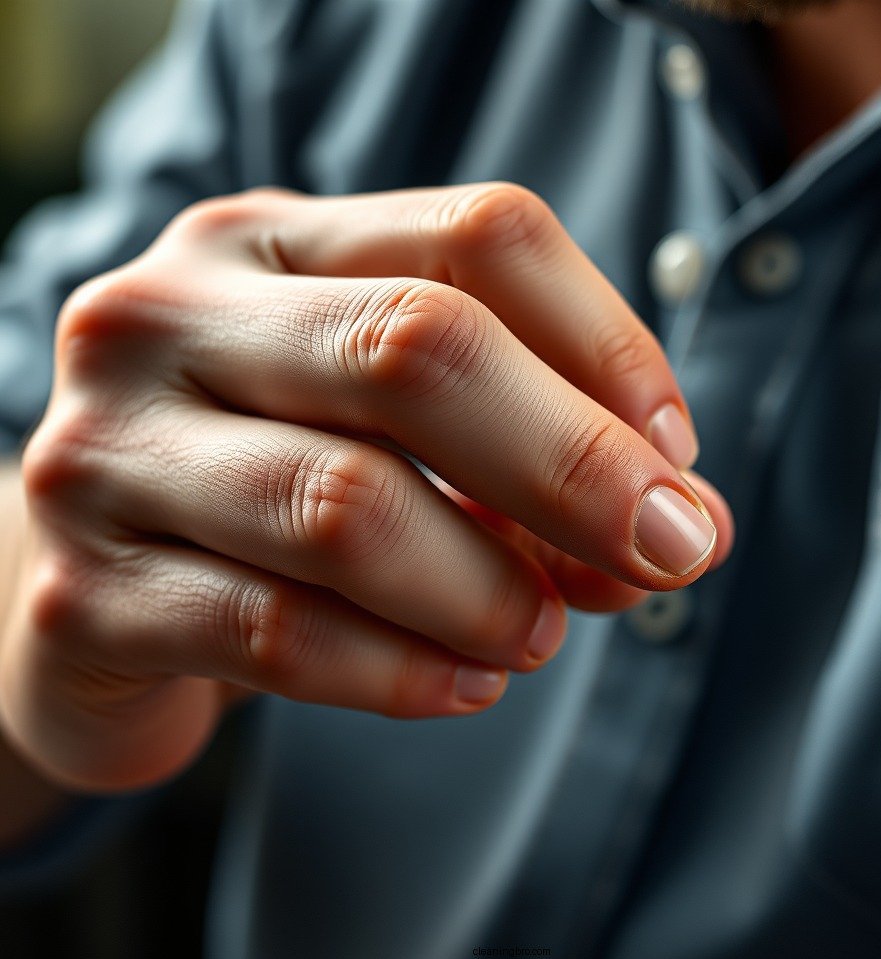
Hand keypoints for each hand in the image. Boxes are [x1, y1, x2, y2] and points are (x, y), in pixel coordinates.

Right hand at [0, 183, 731, 791]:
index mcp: (268, 245)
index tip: (676, 461)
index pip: (480, 237)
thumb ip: (535, 460)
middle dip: (573, 466)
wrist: (107, 590)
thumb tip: (681, 525)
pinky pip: (277, 633)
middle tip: (668, 555)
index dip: (609, 348)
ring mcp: (105, 452)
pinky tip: (466, 684)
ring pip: (347, 505)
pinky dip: (405, 671)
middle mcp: (168, 317)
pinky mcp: (84, 595)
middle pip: (415, 348)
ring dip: (488, 588)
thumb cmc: (280, 489)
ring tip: (541, 635)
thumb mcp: (404, 437)